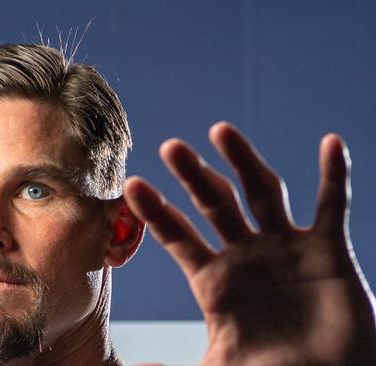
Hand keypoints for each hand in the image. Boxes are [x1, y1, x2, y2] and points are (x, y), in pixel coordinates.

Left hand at [123, 122, 375, 365]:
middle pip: (214, 204)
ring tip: (220, 130)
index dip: (156, 212)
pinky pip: (332, 206)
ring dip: (244, 161)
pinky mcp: (327, 251)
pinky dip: (334, 176)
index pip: (177, 236)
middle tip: (171, 147)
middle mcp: (244, 256)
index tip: (133, 184)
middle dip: (193, 176)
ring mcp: (284, 249)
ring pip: (261, 193)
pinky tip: (331, 145)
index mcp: (213, 280)